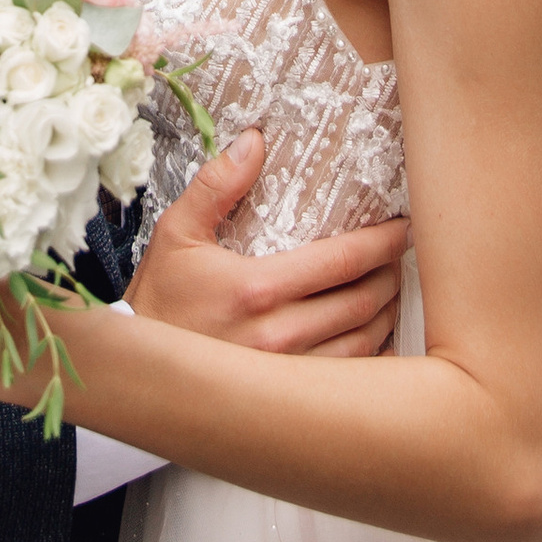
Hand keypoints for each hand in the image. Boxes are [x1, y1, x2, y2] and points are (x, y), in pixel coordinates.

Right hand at [128, 130, 406, 356]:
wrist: (139, 367)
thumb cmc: (160, 298)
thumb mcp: (177, 233)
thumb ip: (217, 185)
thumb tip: (254, 140)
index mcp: (256, 289)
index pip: (342, 261)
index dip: (381, 243)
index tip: (402, 229)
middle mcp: (277, 335)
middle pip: (361, 302)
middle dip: (391, 276)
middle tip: (401, 257)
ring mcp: (285, 375)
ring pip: (362, 345)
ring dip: (386, 315)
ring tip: (392, 292)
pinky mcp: (285, 401)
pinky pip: (346, 380)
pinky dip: (370, 357)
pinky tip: (373, 338)